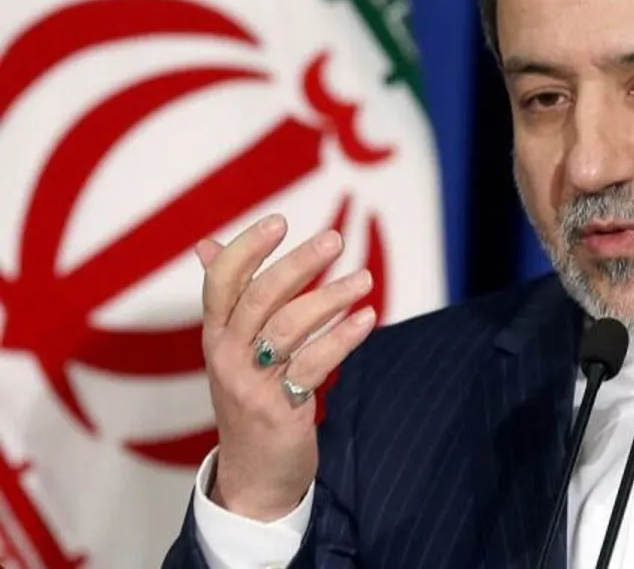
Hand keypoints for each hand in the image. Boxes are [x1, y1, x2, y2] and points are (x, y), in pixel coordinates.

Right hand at [196, 214, 375, 520]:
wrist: (253, 475)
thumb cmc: (249, 398)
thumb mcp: (229, 349)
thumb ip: (226, 297)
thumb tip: (204, 243)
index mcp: (215, 335)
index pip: (221, 281)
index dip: (247, 247)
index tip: (279, 221)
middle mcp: (227, 356)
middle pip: (260, 297)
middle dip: (298, 264)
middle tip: (335, 240)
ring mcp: (251, 384)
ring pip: (289, 328)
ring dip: (331, 298)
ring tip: (364, 279)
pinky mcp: (281, 411)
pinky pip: (315, 365)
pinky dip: (343, 337)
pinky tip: (367, 318)